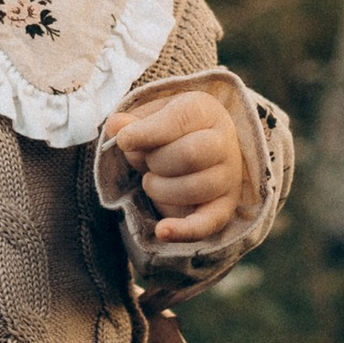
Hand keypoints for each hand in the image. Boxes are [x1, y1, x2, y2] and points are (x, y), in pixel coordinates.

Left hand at [103, 90, 246, 248]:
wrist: (201, 149)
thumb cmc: (169, 132)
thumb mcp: (150, 117)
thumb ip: (132, 122)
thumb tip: (116, 126)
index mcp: (205, 111)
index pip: (179, 120)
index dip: (146, 132)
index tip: (123, 140)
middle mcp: (224, 142)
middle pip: (189, 155)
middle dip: (155, 161)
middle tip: (148, 161)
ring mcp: (227, 177)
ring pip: (193, 188)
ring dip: (159, 188)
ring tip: (152, 180)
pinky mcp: (223, 207)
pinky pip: (208, 223)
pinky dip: (184, 231)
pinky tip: (162, 231)